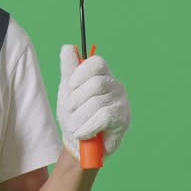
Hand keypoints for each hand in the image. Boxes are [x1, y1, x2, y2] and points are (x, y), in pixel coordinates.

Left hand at [57, 45, 130, 159]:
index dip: (82, 72)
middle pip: (95, 84)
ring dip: (79, 118)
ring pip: (97, 103)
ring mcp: (121, 102)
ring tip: (75, 126)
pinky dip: (88, 127)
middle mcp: (114, 85)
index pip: (97, 62)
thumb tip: (67, 47)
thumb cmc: (74, 114)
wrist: (78, 143)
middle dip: (76, 100)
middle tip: (70, 110)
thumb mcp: (67, 91)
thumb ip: (68, 69)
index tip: (71, 85)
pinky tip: (83, 133)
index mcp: (101, 75)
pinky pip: (103, 118)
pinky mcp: (124, 119)